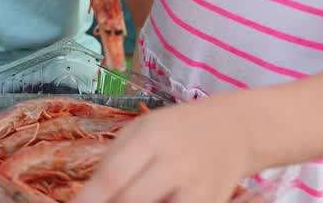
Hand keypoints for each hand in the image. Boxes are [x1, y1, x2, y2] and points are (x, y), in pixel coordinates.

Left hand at [72, 98, 254, 202]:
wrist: (234, 130)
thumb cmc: (178, 128)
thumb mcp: (142, 129)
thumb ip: (115, 158)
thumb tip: (88, 194)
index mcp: (152, 137)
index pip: (113, 175)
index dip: (89, 199)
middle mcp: (176, 164)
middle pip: (132, 202)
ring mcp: (197, 190)